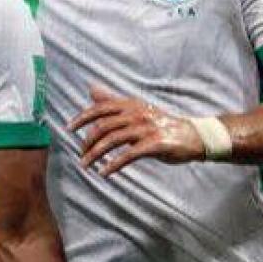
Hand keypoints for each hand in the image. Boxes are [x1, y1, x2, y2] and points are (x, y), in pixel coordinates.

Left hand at [69, 86, 204, 175]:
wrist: (194, 136)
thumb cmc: (161, 125)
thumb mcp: (137, 110)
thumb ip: (112, 102)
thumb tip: (91, 89)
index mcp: (131, 105)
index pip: (100, 108)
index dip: (82, 117)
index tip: (68, 129)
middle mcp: (137, 113)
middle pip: (103, 126)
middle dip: (87, 142)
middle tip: (80, 155)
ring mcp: (147, 128)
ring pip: (112, 140)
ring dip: (95, 154)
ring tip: (85, 166)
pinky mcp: (155, 144)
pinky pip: (128, 155)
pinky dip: (113, 164)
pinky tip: (104, 172)